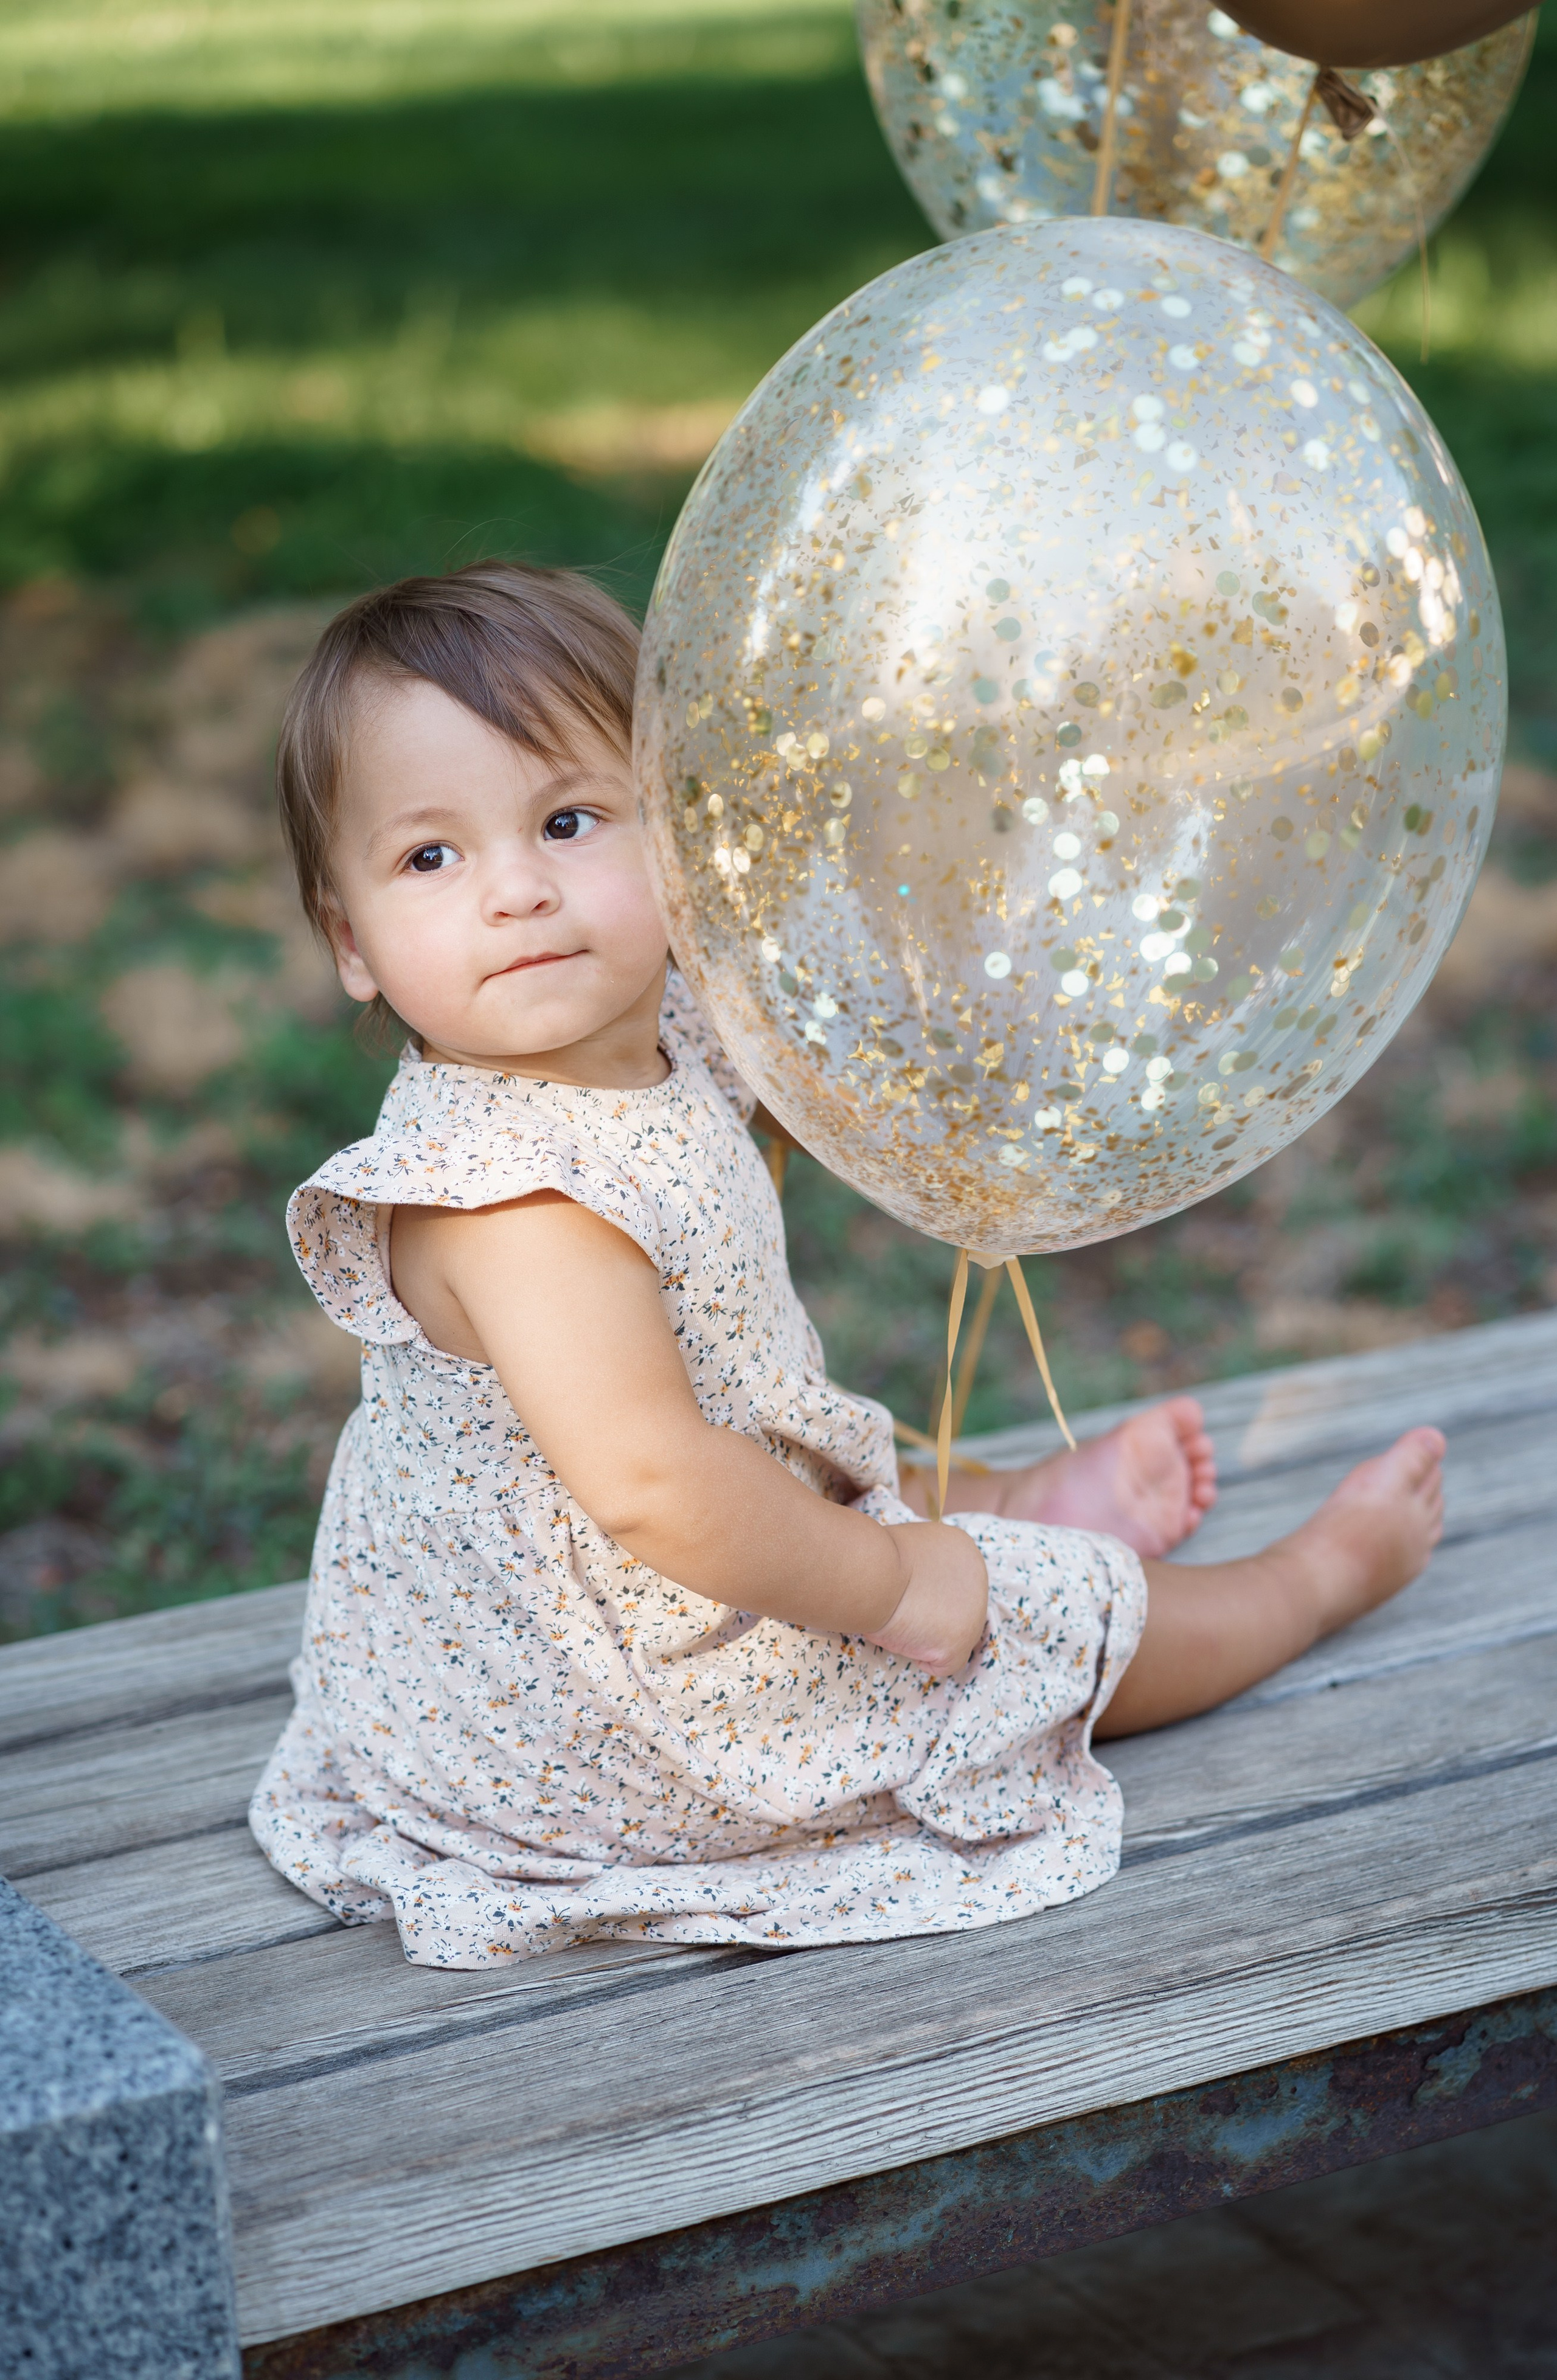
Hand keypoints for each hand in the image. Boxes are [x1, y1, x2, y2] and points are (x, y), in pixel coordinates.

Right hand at [865, 1522, 989, 1672]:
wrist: (873, 1573)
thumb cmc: (877, 1556)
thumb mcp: (911, 1544)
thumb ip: (925, 1561)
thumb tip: (918, 1576)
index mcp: (965, 1552)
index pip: (951, 1583)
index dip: (925, 1592)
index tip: (903, 1590)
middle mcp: (979, 1579)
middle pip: (956, 1611)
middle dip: (930, 1615)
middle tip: (900, 1608)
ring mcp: (974, 1614)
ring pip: (952, 1638)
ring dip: (926, 1636)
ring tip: (901, 1620)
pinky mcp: (960, 1643)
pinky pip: (944, 1663)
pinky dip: (922, 1658)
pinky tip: (905, 1637)